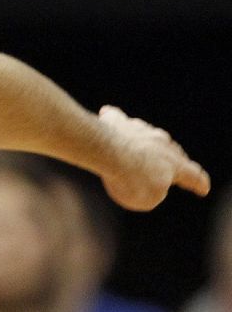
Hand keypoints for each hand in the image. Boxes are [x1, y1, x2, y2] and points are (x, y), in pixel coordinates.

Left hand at [96, 105, 210, 211]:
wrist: (110, 153)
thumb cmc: (132, 179)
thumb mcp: (148, 199)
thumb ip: (153, 192)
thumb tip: (145, 180)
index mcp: (175, 165)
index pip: (192, 175)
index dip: (198, 183)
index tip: (203, 189)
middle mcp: (162, 144)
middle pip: (171, 152)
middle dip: (173, 160)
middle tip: (175, 164)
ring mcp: (141, 131)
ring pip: (148, 136)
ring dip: (147, 142)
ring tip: (145, 146)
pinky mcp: (119, 124)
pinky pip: (117, 119)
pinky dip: (115, 119)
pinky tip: (107, 112)